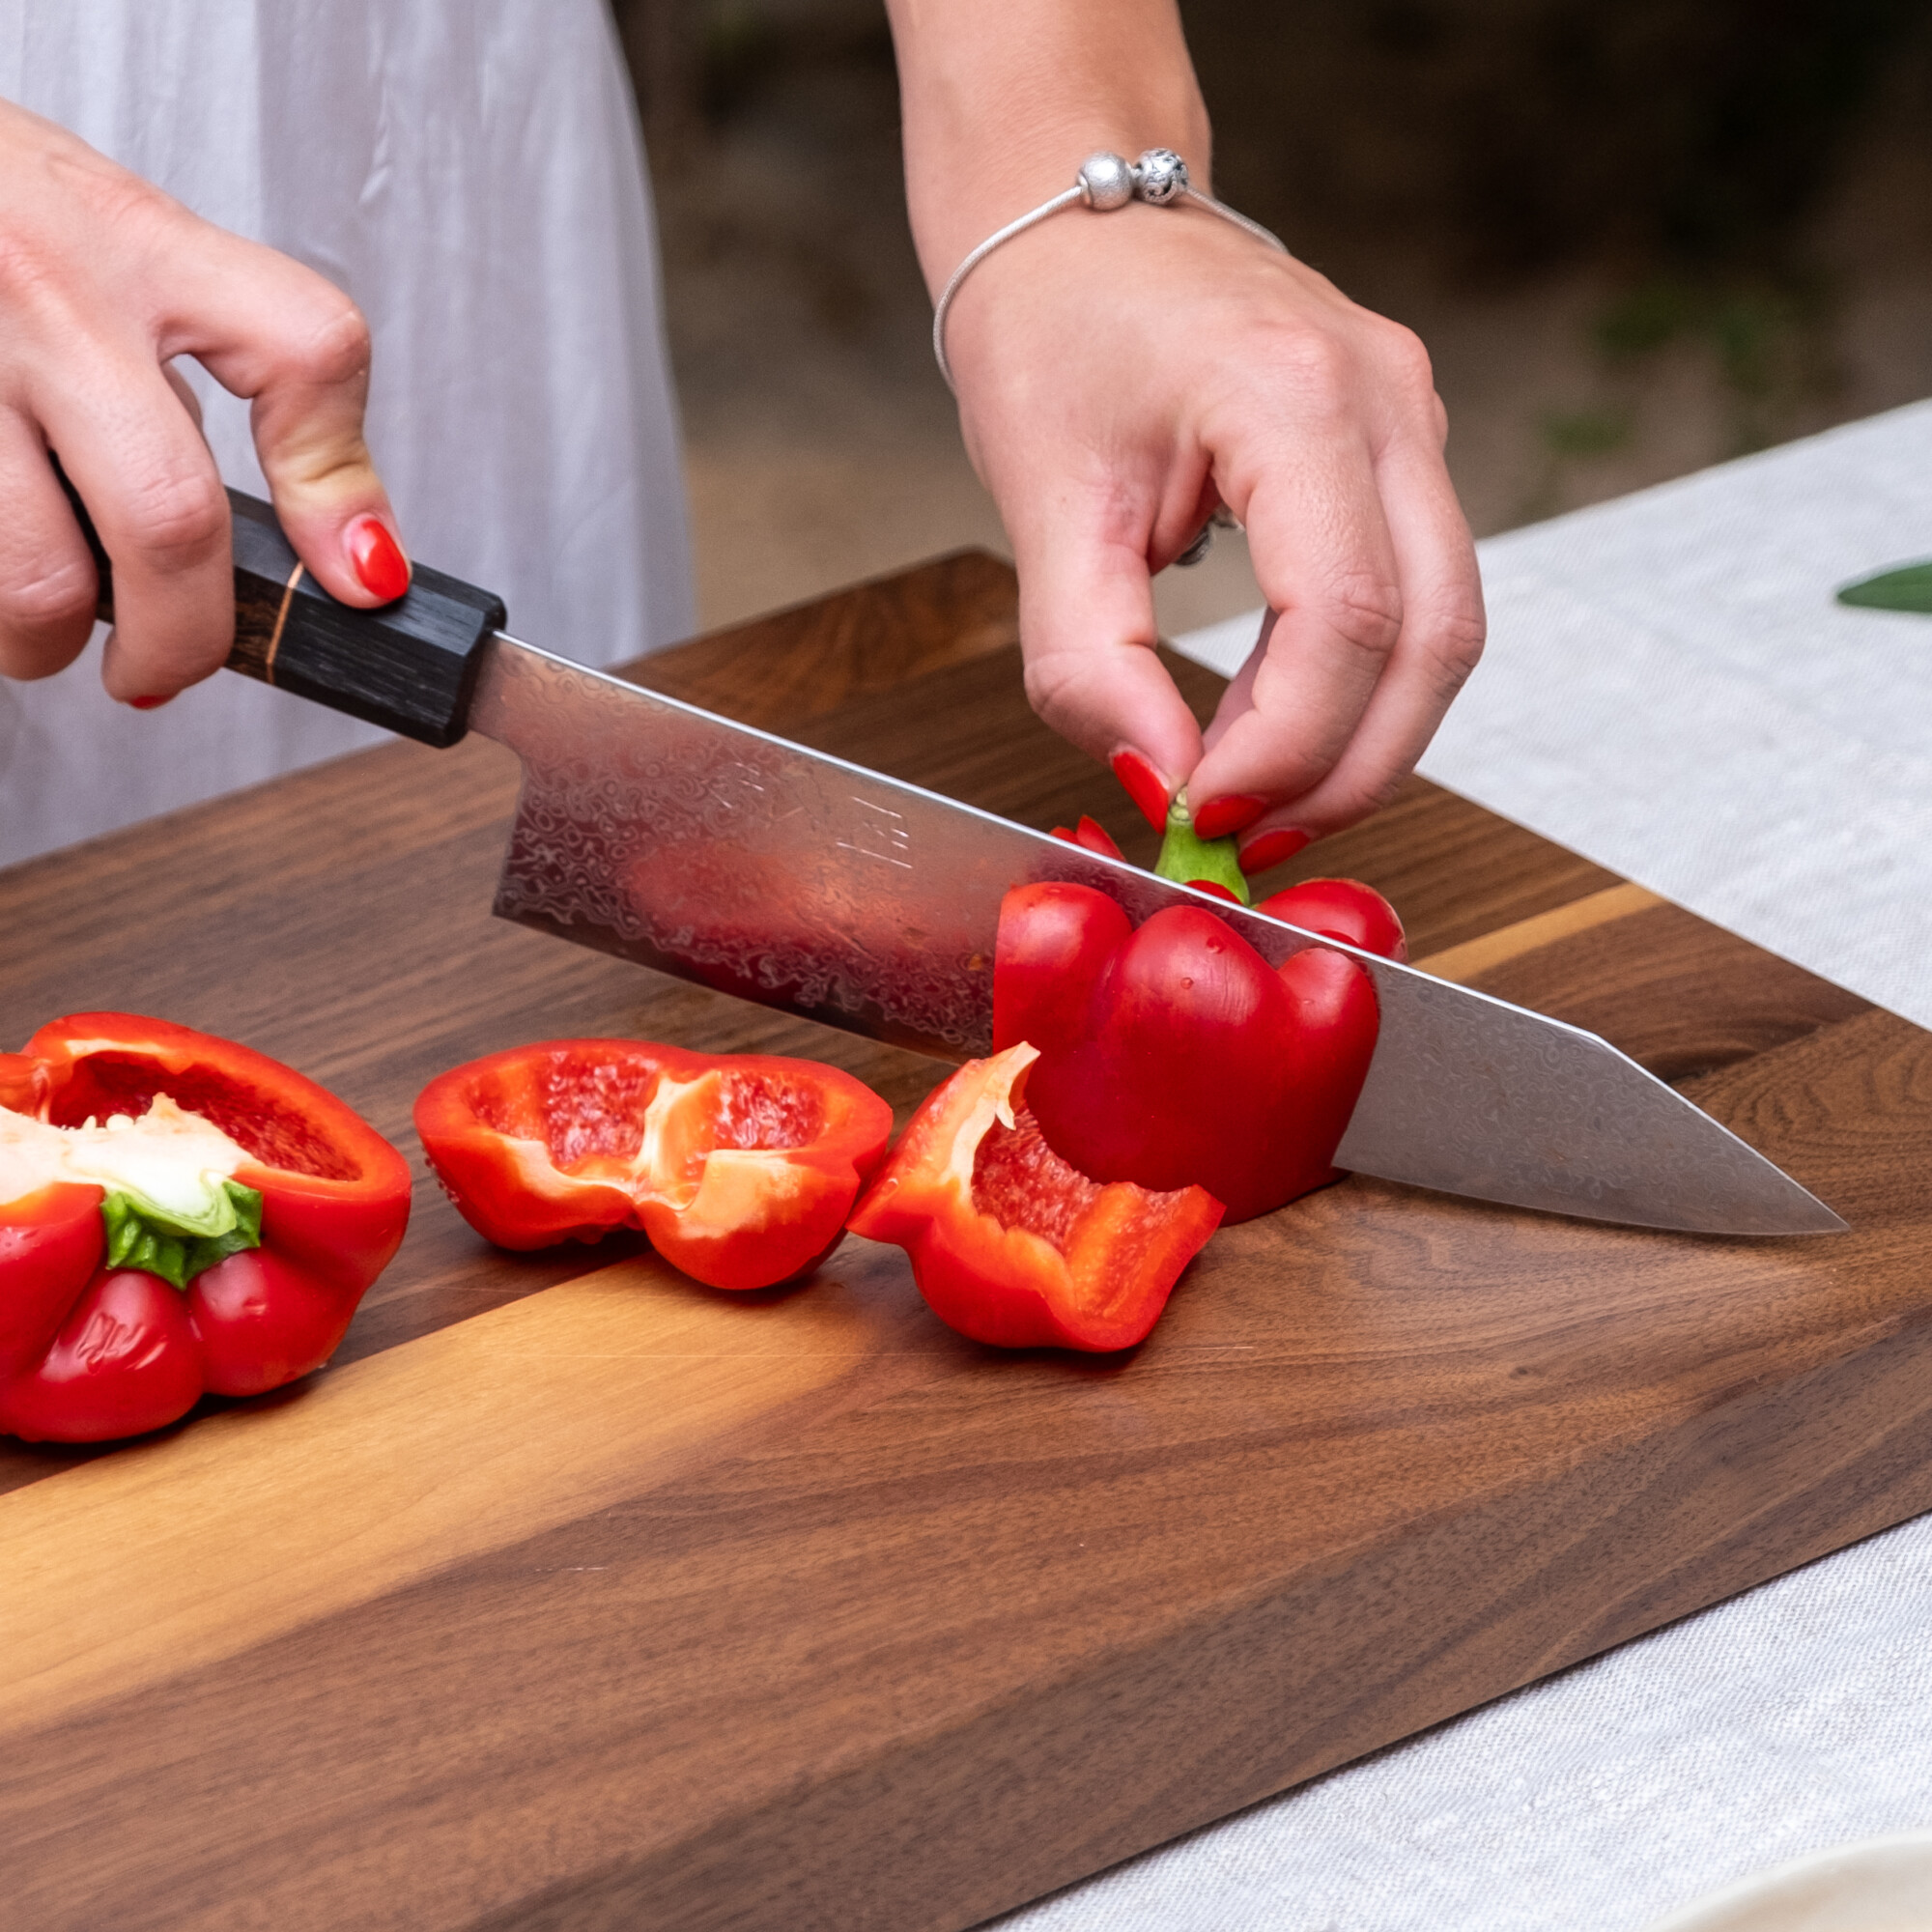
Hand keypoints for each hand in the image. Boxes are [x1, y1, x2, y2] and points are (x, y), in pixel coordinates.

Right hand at [0, 99, 406, 705]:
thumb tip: (344, 549)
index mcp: (137, 243)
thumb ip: (229, 365)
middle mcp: (46, 293)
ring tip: (44, 625)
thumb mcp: (127, 242)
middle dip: (180, 637)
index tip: (362, 579)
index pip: (304, 349)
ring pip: (29, 574)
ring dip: (43, 638)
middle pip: (167, 515)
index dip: (339, 488)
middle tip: (162, 670)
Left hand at [946, 199, 1484, 862]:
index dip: (1284, 746)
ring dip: (1365, 740)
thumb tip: (1160, 785)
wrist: (1077, 227)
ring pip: (1448, 628)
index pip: (1346, 618)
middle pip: (1434, 639)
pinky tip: (1283, 731)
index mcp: (1295, 392)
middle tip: (1249, 841)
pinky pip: (1421, 595)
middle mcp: (1387, 398)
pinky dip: (1361, 686)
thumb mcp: (1043, 508)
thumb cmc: (1052, 334)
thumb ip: (1089, 662)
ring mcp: (1413, 417)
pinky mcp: (1403, 449)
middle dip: (1347, 770)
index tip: (1203, 813)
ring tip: (1262, 801)